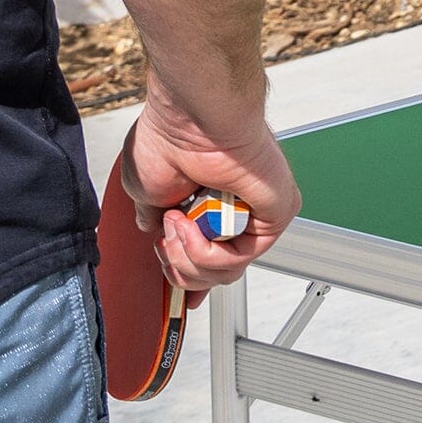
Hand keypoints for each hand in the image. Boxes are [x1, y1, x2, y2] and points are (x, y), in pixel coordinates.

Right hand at [121, 95, 299, 295]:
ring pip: (223, 274)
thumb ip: (155, 218)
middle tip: (167, 238)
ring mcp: (256, 218)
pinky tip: (190, 226)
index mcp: (209, 210)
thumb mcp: (147, 191)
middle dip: (178, 266)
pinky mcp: (274, 218)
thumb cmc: (168, 141)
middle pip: (212, 276)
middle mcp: (235, 216)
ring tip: (176, 224)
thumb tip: (156, 232)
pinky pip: (239, 260)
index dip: (193, 284)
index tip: (184, 302)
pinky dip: (205, 251)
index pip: (211, 260)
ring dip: (186, 256)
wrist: (190, 120)